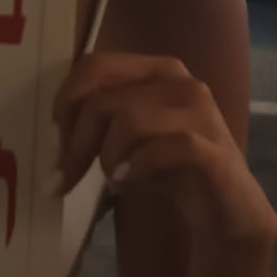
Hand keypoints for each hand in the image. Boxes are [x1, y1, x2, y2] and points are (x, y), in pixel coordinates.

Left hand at [51, 53, 276, 246]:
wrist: (226, 210)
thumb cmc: (170, 169)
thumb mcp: (126, 137)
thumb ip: (96, 121)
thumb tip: (50, 132)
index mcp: (156, 70)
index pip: (94, 65)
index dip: (65, 103)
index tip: (55, 142)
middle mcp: (181, 82)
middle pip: (102, 100)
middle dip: (76, 143)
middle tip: (67, 177)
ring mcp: (201, 113)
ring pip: (127, 121)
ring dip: (108, 158)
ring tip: (114, 179)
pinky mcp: (212, 148)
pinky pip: (160, 149)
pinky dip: (136, 168)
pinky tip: (129, 182)